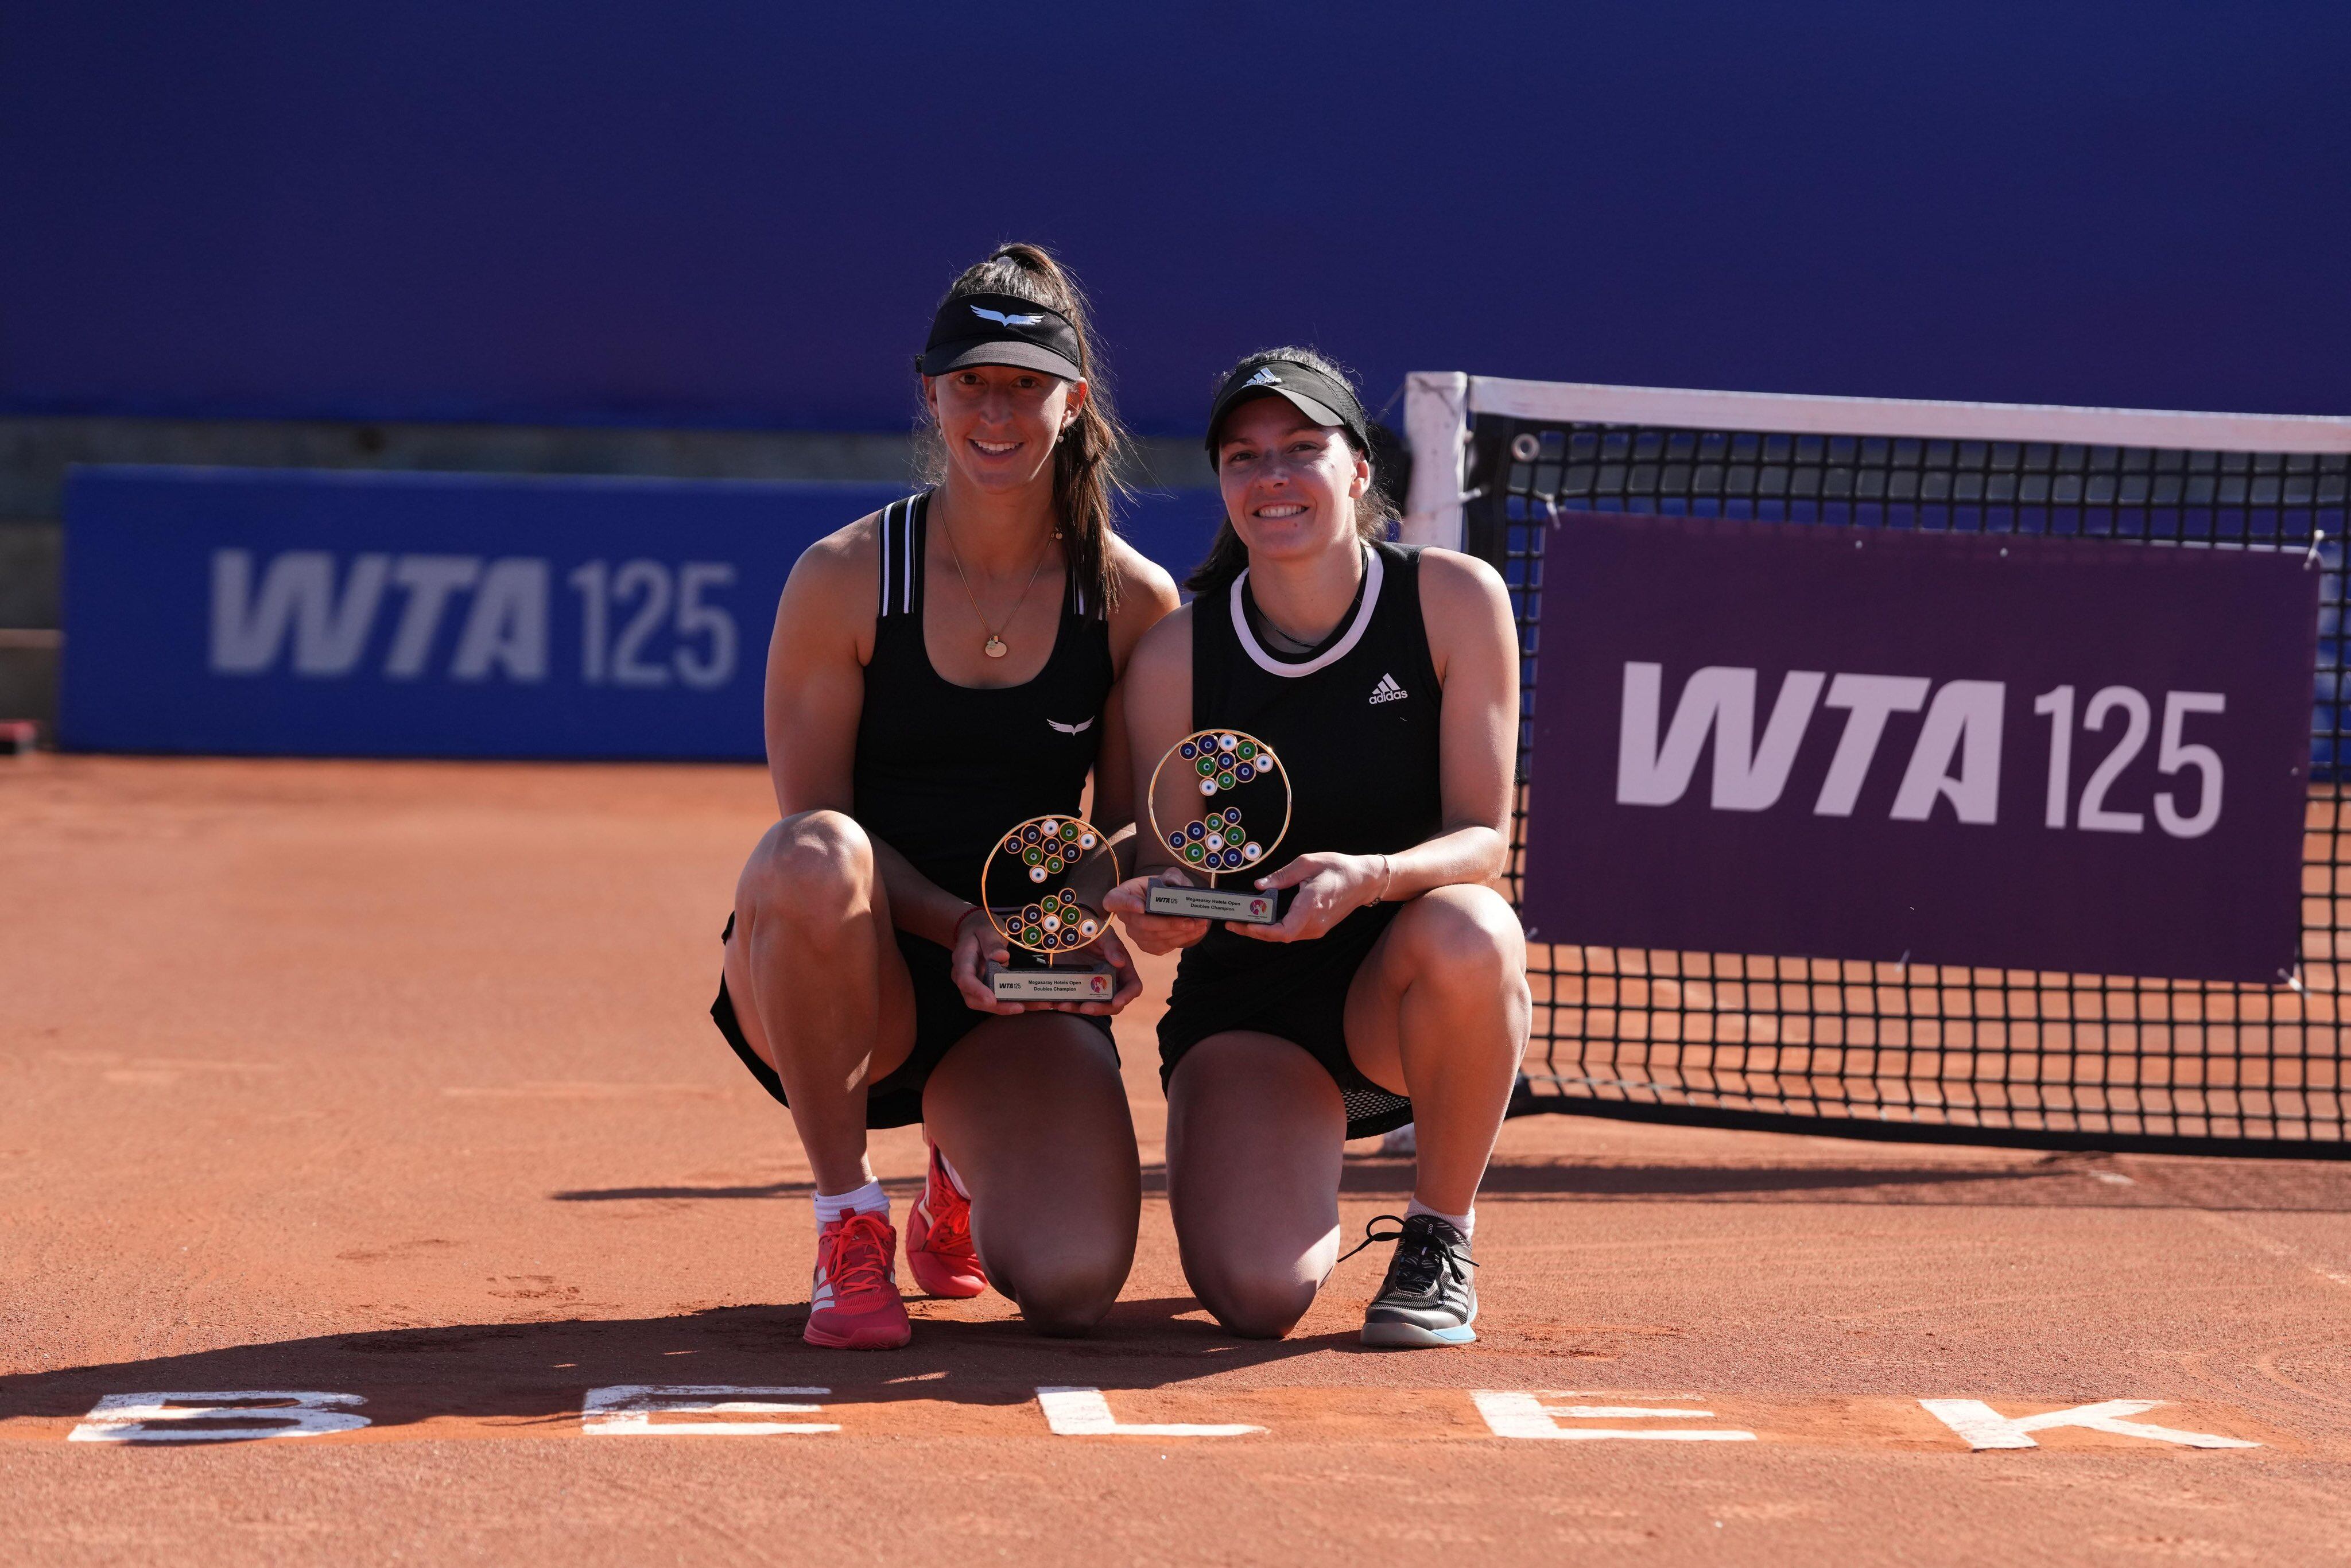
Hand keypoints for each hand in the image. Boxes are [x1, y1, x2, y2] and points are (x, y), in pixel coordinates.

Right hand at [948, 905, 1030, 1015]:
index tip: (991, 999)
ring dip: (1011, 1007)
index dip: (977, 992)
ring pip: (989, 1003)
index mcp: (963, 960)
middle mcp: (967, 977)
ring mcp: (977, 984)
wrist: (974, 928)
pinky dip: (1016, 1001)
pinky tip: (1035, 1001)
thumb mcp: (986, 929)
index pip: (965, 980)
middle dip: (997, 1007)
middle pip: (975, 1000)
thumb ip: (992, 943)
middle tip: (1019, 1007)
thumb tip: (1002, 957)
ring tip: (1036, 1004)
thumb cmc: (979, 928)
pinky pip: (1000, 998)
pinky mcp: (988, 986)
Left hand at [1062, 920, 1143, 1015]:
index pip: (1133, 987)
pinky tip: (1055, 1003)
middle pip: (1112, 1003)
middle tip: (1085, 1007)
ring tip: (1064, 1005)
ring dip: (1079, 1008)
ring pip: (1091, 1005)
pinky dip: (1066, 1004)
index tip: (1117, 1002)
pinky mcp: (1077, 987)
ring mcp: (1093, 986)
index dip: (1127, 996)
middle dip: (1100, 1008)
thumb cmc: (1091, 928)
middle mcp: (1110, 981)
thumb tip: (1120, 963)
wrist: (1068, 928)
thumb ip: (1111, 945)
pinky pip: (1074, 1001)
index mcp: (1123, 969)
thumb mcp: (1102, 933)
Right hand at [1104, 868, 1211, 954]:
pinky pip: (1162, 946)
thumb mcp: (1171, 876)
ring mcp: (1134, 933)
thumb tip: (1173, 883)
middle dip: (1167, 923)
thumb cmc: (1166, 888)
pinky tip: (1195, 931)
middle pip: (1141, 923)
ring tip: (1199, 924)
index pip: (1115, 900)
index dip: (1126, 904)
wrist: (1173, 905)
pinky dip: (1180, 940)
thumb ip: (1172, 876)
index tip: (1141, 906)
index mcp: (1124, 893)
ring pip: (1154, 938)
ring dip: (1179, 933)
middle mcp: (1126, 916)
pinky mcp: (1146, 945)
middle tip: (1189, 920)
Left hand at [1234, 851, 1386, 942]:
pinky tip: (1261, 921)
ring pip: (1284, 936)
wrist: (1364, 881)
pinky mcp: (1318, 929)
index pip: (1285, 930)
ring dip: (1262, 932)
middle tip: (1232, 924)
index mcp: (1312, 904)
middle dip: (1253, 932)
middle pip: (1279, 936)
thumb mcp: (1308, 863)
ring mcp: (1317, 928)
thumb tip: (1260, 885)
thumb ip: (1282, 876)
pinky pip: (1292, 933)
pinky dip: (1274, 929)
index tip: (1245, 923)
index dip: (1262, 931)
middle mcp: (1315, 922)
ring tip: (1241, 922)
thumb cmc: (1338, 868)